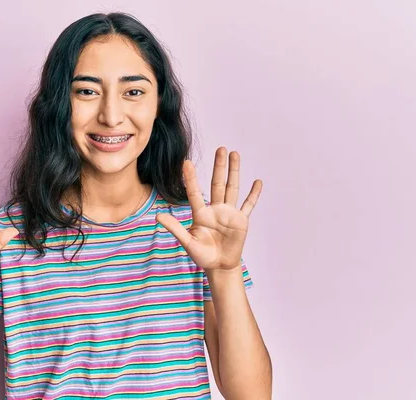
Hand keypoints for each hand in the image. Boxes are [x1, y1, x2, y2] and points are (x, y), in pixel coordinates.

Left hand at [156, 147, 261, 269]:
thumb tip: (157, 217)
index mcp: (201, 214)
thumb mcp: (187, 242)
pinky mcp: (241, 221)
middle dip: (219, 166)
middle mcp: (215, 209)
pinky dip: (253, 194)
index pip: (194, 192)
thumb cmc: (202, 255)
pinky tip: (257, 182)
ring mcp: (229, 214)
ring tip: (235, 154)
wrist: (219, 266)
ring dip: (234, 172)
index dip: (190, 178)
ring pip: (232, 188)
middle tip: (220, 148)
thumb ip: (175, 228)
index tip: (186, 163)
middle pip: (217, 183)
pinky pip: (248, 205)